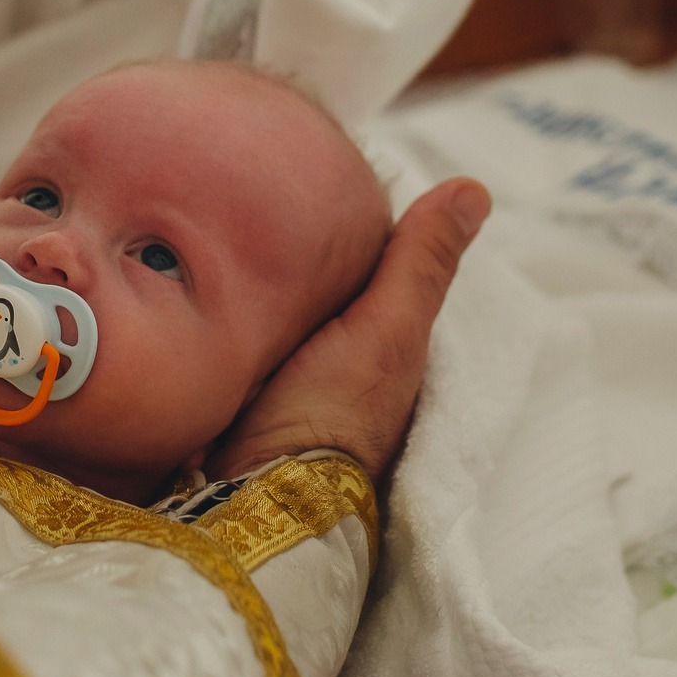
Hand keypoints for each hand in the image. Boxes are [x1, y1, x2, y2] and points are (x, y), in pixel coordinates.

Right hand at [205, 179, 492, 483]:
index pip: (379, 273)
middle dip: (304, 254)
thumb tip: (476, 188)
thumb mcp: (387, 331)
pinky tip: (201, 283)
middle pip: (331, 293)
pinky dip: (228, 316)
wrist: (256, 497)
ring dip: (260, 285)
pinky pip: (238, 341)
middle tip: (262, 191)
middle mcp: (344, 369)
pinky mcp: (237, 397)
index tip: (324, 179)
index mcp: (386, 352)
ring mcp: (290, 386)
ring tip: (220, 222)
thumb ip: (420, 264)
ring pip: (282, 316)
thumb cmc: (332, 415)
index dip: (359, 231)